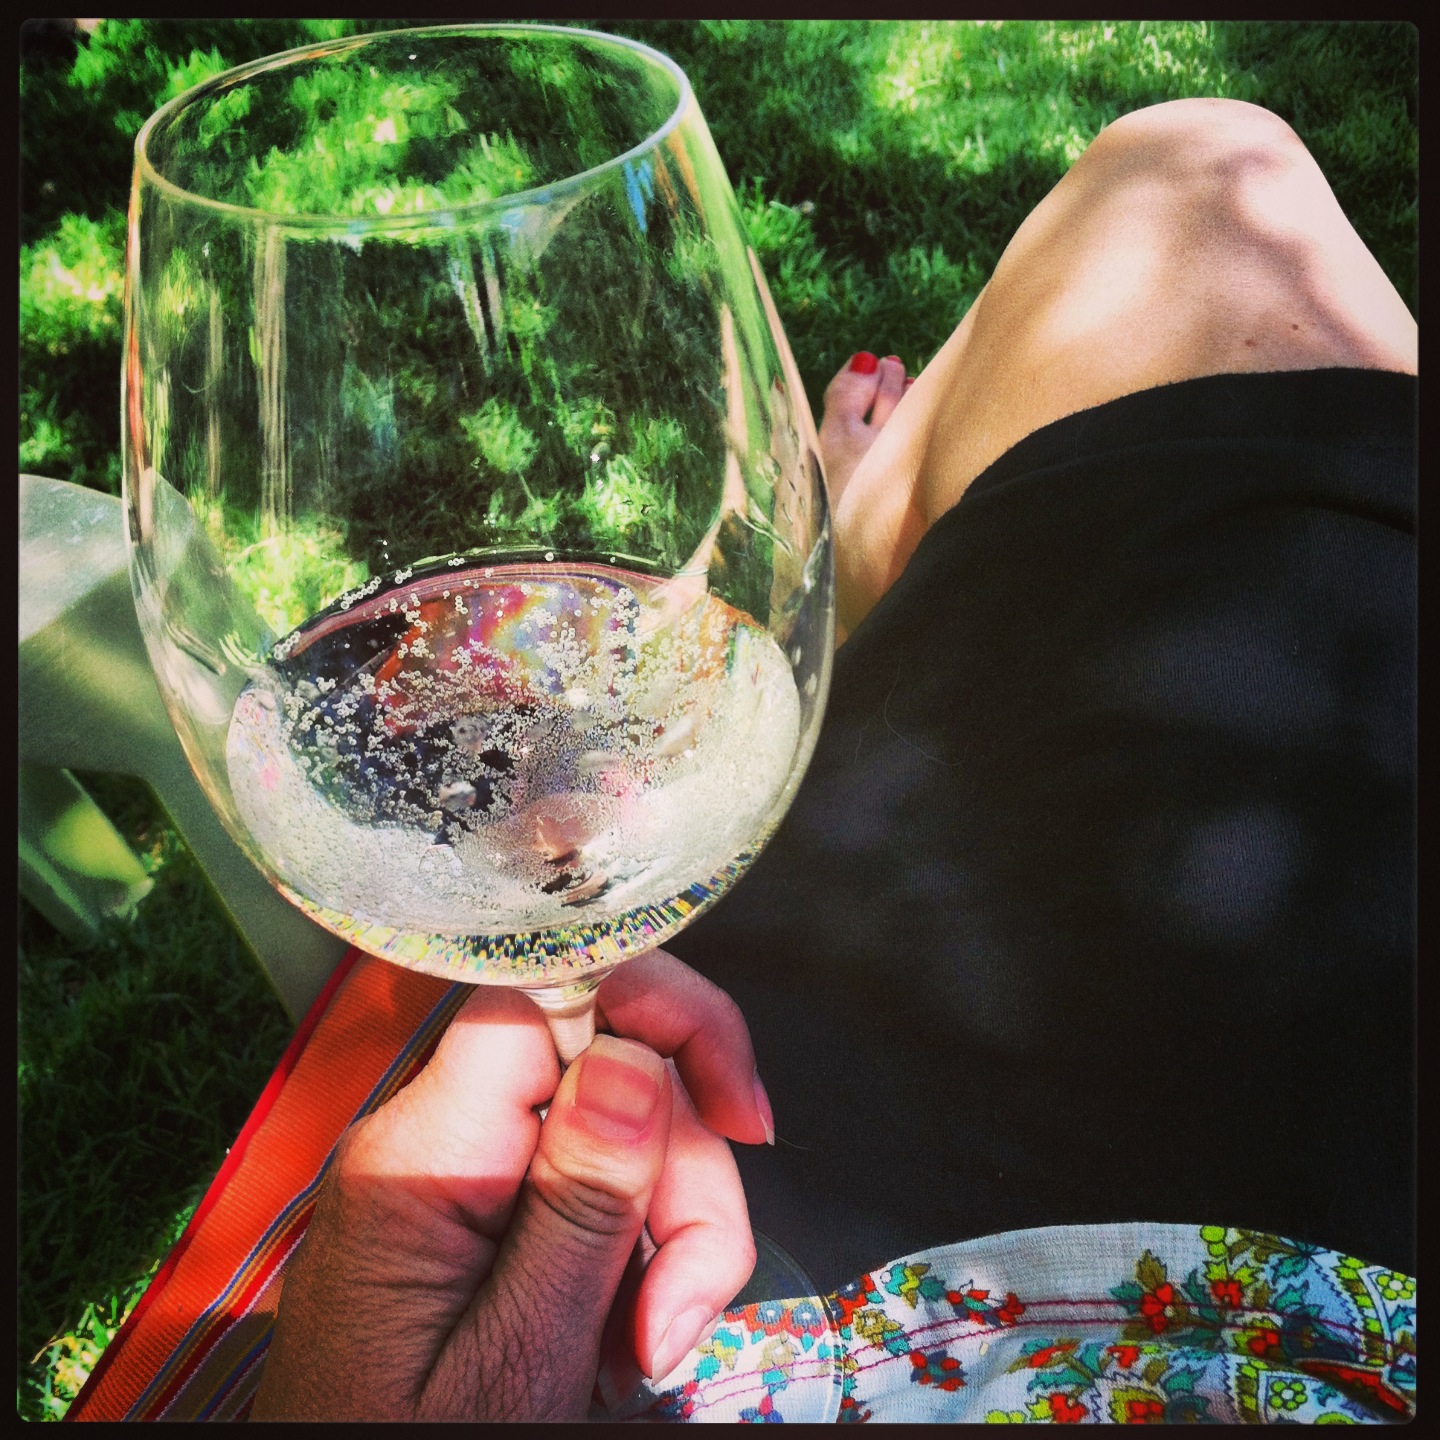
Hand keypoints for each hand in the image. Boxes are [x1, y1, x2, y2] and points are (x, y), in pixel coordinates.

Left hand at [251, 950, 770, 1421]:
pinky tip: (623, 1336)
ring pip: (618, 1129)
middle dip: (681, 1176)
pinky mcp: (477, 1209)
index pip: (553, 989)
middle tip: (678, 1314)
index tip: (740, 1119)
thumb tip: (634, 1055)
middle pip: (609, 1068)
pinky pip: (587, 1185)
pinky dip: (635, 1252)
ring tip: (649, 1347)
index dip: (664, 1017)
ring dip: (669, 1230)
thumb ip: (577, 1206)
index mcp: (427, 1150)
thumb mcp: (517, 1360)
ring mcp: (457, 1170)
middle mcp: (436, 1135)